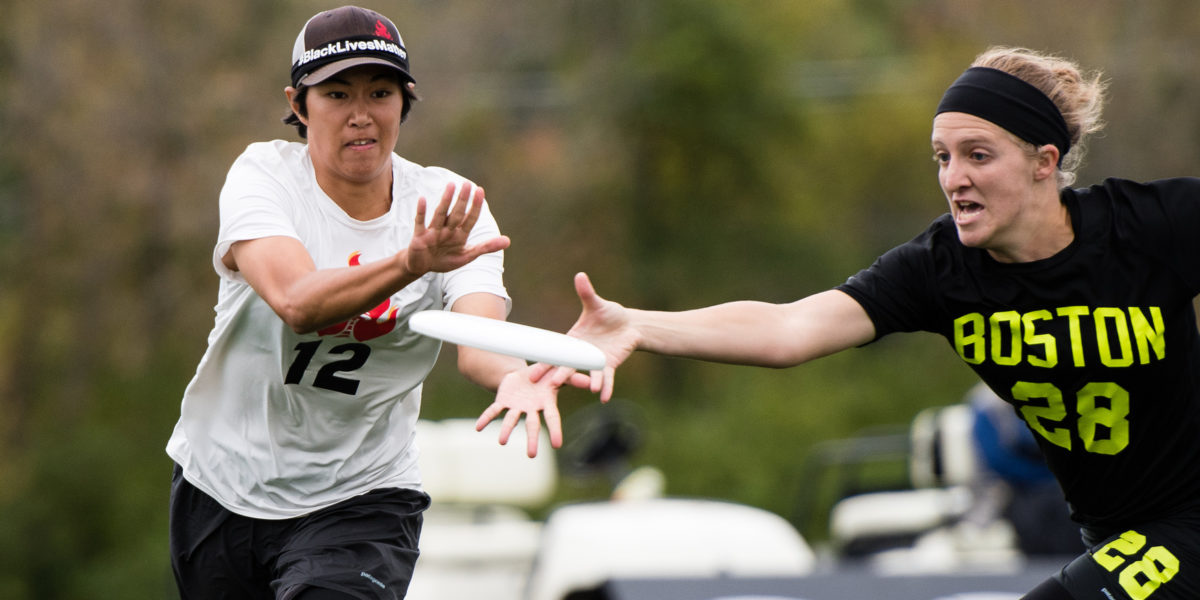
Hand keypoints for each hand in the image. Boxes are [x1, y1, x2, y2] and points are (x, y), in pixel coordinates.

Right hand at [404, 182, 509, 274]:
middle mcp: (447, 230)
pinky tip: (423, 199)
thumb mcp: (467, 256)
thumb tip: (508, 241)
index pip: (470, 219)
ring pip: (440, 214)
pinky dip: (421, 212)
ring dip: (446, 201)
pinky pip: (420, 222)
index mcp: (460, 235)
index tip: (481, 191)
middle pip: (456, 214)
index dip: (475, 206)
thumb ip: (486, 247)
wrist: (422, 266)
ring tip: (451, 186)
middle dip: (462, 200)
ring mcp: (433, 232)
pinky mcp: (419, 237)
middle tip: (467, 184)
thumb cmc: (445, 259)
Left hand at [475, 364, 590, 457]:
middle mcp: (530, 409)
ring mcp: (516, 407)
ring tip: (503, 441)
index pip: (551, 419)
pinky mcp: (502, 401)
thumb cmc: (544, 376)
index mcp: (545, 404)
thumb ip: (574, 379)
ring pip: (511, 420)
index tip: (557, 445)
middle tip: (532, 455)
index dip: (554, 431)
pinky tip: (478, 427)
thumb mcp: (558, 374)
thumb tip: (592, 383)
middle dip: (531, 440)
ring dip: (507, 431)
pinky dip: (486, 419)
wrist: (522, 373)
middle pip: (531, 426)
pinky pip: (493, 411)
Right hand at [530, 272, 639, 402]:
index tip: (532, 374)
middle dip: (559, 376)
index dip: (544, 364)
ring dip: (588, 382)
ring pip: (588, 374)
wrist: (628, 325)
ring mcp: (595, 361)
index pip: (556, 354)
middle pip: (568, 368)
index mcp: (574, 341)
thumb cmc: (609, 315)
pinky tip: (603, 397)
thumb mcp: (596, 304)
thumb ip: (587, 293)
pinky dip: (605, 387)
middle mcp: (582, 355)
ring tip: (589, 389)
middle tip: (549, 386)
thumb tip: (580, 275)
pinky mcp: (609, 364)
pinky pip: (606, 378)